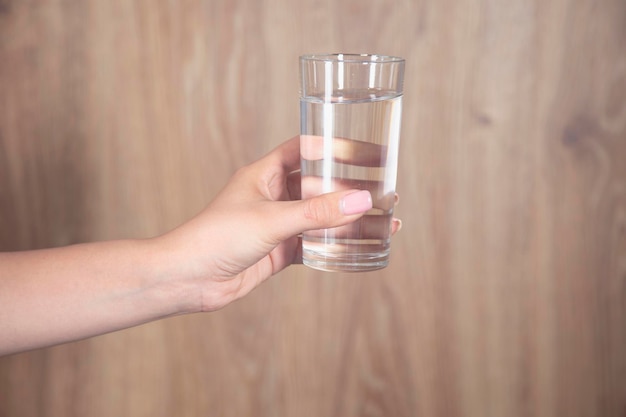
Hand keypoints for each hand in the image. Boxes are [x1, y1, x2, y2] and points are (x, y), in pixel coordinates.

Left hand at [160, 136, 400, 312]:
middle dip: (349, 187)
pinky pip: (315, 244)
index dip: (333, 147)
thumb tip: (361, 200)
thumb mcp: (272, 219)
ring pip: (320, 218)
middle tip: (384, 189)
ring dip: (348, 219)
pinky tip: (360, 245)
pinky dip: (336, 245)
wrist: (188, 279)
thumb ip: (317, 213)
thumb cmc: (217, 237)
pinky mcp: (279, 251)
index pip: (304, 150)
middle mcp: (272, 196)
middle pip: (318, 185)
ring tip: (384, 218)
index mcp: (264, 174)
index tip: (366, 150)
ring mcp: (277, 225)